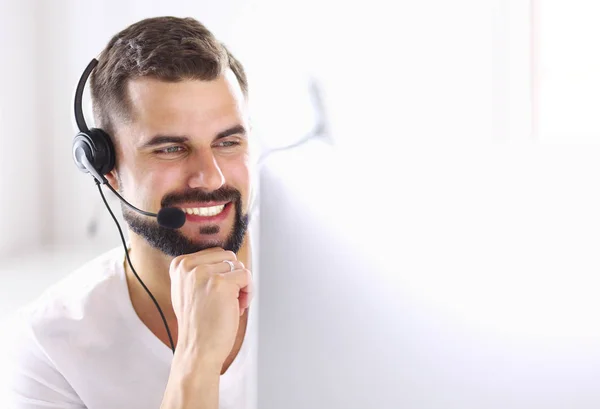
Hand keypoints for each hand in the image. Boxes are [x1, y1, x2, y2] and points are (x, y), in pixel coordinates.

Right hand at [169, 247, 252, 366]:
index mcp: (180, 265)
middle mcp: (189, 266)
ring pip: (239, 266)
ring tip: (231, 304)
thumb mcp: (188, 289)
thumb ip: (200, 271)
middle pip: (229, 257)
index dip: (223, 273)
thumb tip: (225, 258)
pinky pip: (246, 276)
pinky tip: (239, 307)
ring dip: (241, 286)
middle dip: (233, 276)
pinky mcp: (221, 283)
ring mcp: (204, 274)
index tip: (217, 292)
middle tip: (227, 299)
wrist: (197, 349)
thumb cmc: (198, 323)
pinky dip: (249, 291)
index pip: (215, 253)